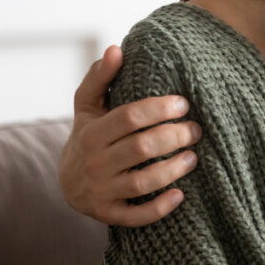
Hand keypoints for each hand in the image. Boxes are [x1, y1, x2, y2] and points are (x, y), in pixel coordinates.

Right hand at [58, 45, 201, 225]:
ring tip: (194, 157)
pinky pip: (136, 216)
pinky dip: (159, 208)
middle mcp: (94, 163)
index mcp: (92, 133)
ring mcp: (100, 191)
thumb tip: (115, 48)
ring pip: (142, 182)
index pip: (129, 117)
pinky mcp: (108, 214)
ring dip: (173, 169)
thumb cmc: (89, 134)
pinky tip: (181, 194)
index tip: (184, 103)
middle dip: (174, 136)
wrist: (68, 182)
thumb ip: (101, 77)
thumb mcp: (88, 105)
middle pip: (141, 148)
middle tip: (196, 129)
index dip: (159, 108)